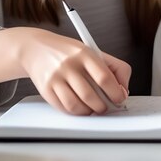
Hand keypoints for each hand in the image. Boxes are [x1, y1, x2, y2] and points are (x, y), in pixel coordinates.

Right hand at [16, 28, 130, 114]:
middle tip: (106, 106)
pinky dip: (76, 112)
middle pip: (91, 96)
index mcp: (84, 53)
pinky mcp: (46, 90)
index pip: (104, 77)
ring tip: (93, 108)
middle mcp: (69, 65)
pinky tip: (80, 106)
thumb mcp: (92, 51)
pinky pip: (64, 109)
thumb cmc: (68, 52)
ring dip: (89, 112)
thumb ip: (113, 67)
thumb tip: (123, 89)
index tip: (120, 98)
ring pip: (77, 106)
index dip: (116, 92)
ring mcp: (56, 78)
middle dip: (103, 107)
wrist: (37, 48)